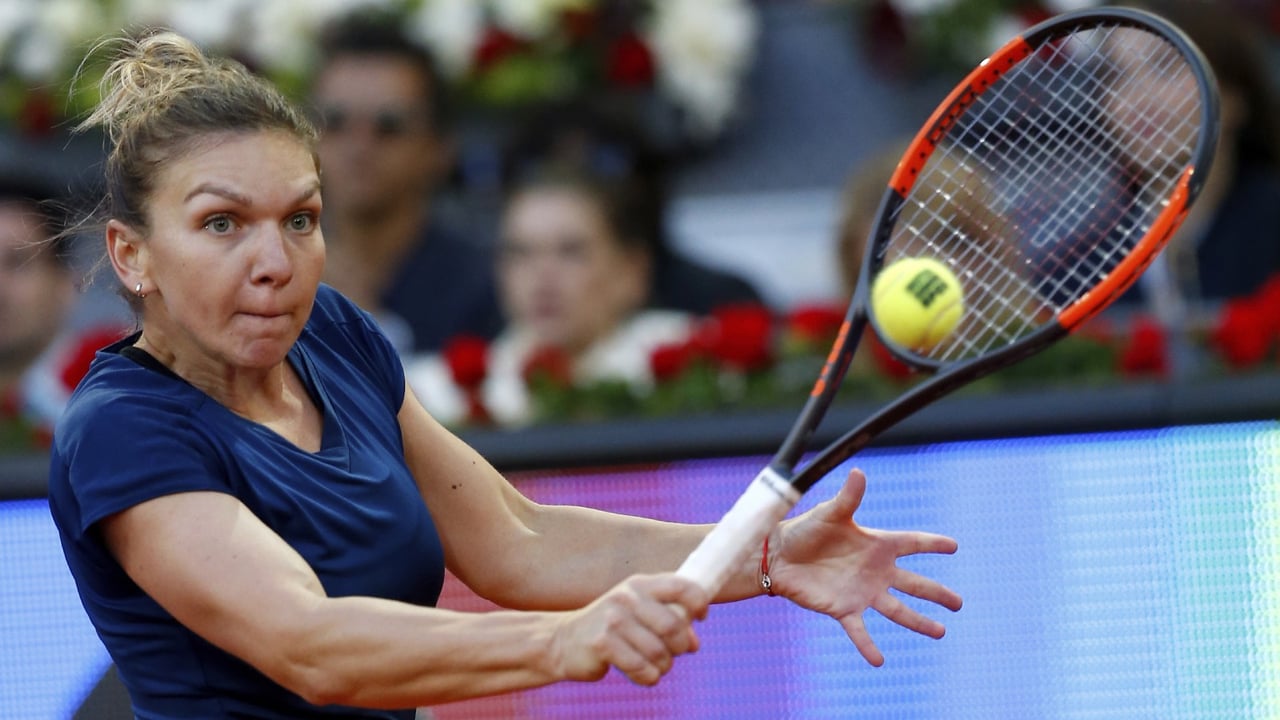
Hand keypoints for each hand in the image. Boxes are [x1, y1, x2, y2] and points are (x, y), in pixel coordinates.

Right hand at [552, 573, 708, 686]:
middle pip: (674, 624)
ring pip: (659, 651)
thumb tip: (694, 643)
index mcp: (640, 584)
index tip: (701, 618)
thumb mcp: (638, 615)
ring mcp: (613, 619)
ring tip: (656, 666)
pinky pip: (641, 668)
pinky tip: (642, 674)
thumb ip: (669, 621)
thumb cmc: (611, 629)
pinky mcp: (603, 643)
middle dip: (681, 645)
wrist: (564, 642)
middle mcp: (627, 597)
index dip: (699, 603)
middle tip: (674, 653)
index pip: (682, 586)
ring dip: (664, 666)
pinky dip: (648, 677)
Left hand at [770, 468, 961, 666]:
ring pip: (897, 610)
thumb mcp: (829, 513)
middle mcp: (875, 571)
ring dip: (918, 621)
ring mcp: (862, 592)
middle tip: (959, 603)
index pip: (911, 543)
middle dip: (937, 593)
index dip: (932, 544)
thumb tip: (858, 472)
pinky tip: (879, 661)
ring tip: (940, 632)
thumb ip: (848, 498)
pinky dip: (868, 646)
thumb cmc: (805, 530)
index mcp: (876, 544)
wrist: (779, 555)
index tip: (954, 546)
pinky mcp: (844, 609)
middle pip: (914, 583)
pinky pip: (859, 631)